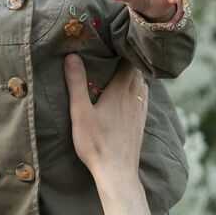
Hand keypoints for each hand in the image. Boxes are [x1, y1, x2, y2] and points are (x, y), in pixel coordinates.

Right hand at [64, 55, 147, 184]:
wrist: (117, 172)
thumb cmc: (96, 143)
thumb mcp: (80, 112)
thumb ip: (76, 83)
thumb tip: (72, 56)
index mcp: (120, 90)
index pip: (127, 61)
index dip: (122, 49)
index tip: (111, 41)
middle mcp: (134, 96)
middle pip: (136, 70)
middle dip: (126, 59)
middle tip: (113, 51)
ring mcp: (140, 110)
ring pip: (141, 83)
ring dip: (133, 73)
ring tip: (120, 68)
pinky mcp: (141, 121)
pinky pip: (143, 97)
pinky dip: (138, 88)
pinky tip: (130, 92)